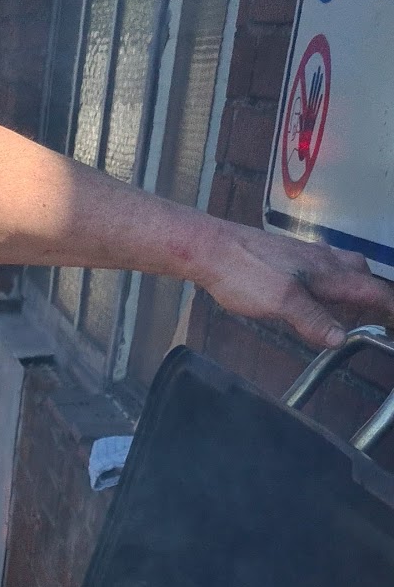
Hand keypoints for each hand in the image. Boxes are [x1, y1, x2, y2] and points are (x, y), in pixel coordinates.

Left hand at [197, 221, 393, 352]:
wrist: (211, 248)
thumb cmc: (243, 271)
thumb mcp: (280, 302)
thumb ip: (312, 319)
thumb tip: (339, 338)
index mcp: (325, 272)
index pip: (369, 288)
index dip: (388, 304)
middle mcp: (320, 260)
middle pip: (360, 274)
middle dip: (373, 293)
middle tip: (378, 312)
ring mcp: (302, 256)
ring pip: (341, 267)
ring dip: (352, 285)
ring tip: (351, 304)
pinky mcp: (286, 257)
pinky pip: (320, 267)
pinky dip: (329, 281)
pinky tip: (314, 290)